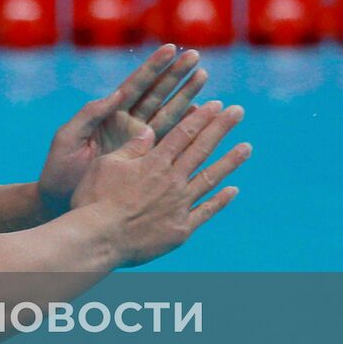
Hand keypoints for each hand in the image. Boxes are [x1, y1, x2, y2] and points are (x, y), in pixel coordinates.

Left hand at [38, 44, 206, 207]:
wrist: (59, 202)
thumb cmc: (58, 170)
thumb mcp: (68, 137)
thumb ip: (90, 114)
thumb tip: (116, 93)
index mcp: (107, 114)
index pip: (134, 85)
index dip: (153, 68)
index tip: (171, 49)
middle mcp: (125, 124)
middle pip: (155, 94)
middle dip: (175, 75)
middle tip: (195, 56)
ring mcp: (137, 141)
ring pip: (167, 112)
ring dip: (186, 95)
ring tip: (203, 76)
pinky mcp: (144, 159)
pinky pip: (169, 140)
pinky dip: (186, 126)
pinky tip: (201, 113)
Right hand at [73, 99, 249, 266]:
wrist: (98, 239)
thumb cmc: (95, 199)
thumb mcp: (107, 164)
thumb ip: (132, 148)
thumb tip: (150, 130)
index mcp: (153, 163)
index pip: (182, 134)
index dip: (201, 117)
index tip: (217, 105)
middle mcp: (172, 181)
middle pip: (201, 149)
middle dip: (221, 128)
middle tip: (239, 112)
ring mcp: (179, 205)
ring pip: (210, 178)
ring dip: (230, 161)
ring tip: (247, 147)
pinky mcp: (181, 229)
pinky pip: (206, 212)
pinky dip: (220, 201)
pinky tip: (233, 190)